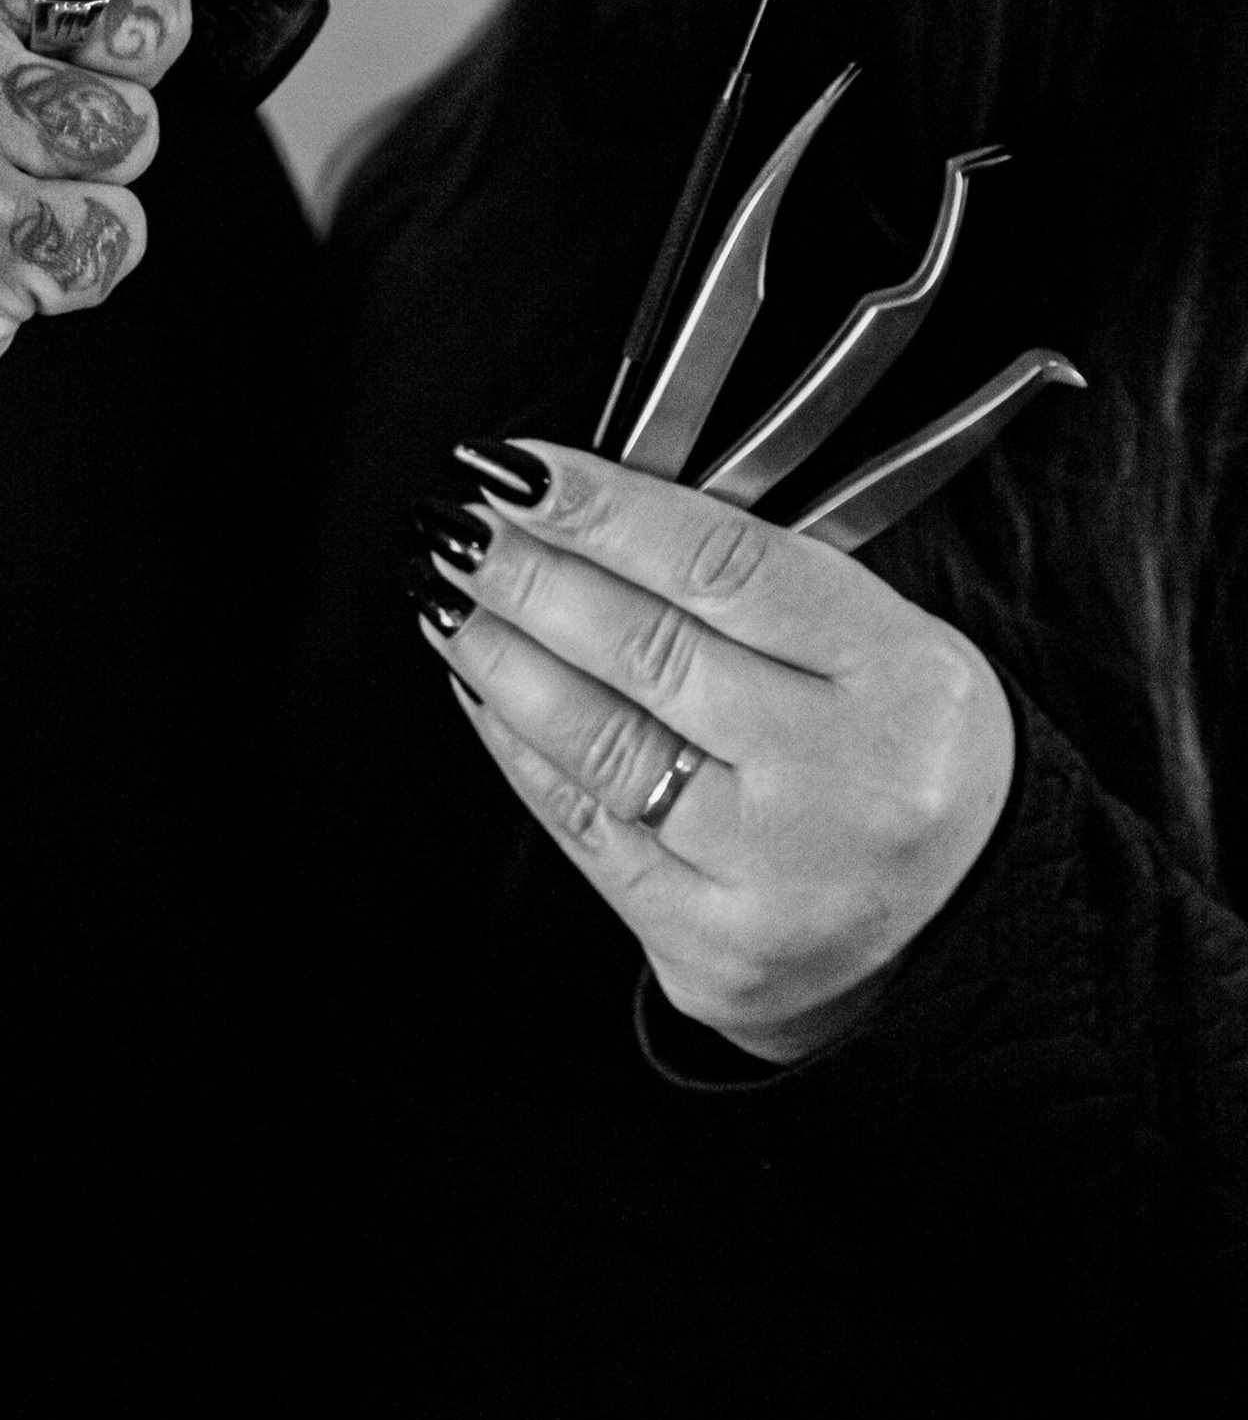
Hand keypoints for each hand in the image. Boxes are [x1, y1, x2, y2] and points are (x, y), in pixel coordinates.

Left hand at [417, 439, 1013, 1061]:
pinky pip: (586, 831)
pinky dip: (521, 750)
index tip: (523, 472)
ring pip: (603, 743)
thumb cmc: (901, 757)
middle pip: (651, 651)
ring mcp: (773, 874)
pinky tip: (484, 693)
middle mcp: (843, 780)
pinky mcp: (711, 947)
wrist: (967, 929)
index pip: (726, 566)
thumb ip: (755, 577)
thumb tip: (592, 506)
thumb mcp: (884, 643)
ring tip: (453, 599)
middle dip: (530, 577)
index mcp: (901, 678)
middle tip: (463, 528)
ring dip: (503, 658)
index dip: (608, 510)